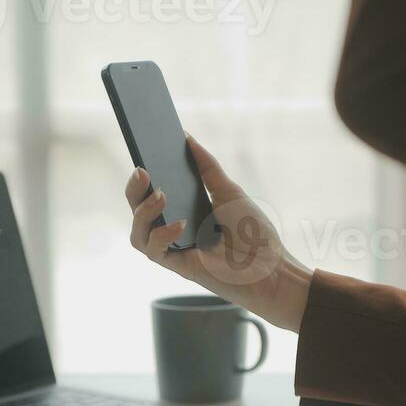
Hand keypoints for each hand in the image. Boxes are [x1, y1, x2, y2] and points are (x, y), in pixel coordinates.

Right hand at [125, 136, 311, 331]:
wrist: (271, 267)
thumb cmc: (254, 232)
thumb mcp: (228, 191)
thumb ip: (207, 167)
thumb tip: (187, 139)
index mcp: (184, 211)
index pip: (151, 194)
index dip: (141, 178)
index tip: (143, 156)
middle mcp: (174, 231)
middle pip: (138, 211)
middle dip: (134, 190)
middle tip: (142, 171)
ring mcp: (175, 249)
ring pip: (138, 233)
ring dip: (143, 212)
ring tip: (161, 195)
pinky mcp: (179, 266)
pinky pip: (154, 251)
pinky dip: (162, 235)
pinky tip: (180, 224)